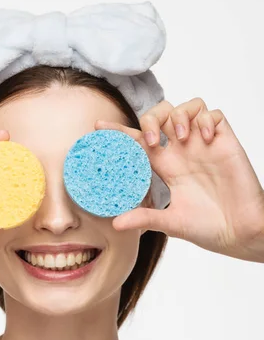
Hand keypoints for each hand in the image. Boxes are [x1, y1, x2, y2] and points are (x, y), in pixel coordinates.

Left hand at [95, 98, 263, 261]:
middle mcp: (183, 151)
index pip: (138, 140)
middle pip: (161, 115)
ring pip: (187, 107)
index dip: (119, 132)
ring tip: (180, 137)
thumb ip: (145, 218)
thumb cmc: (208, 228)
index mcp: (167, 166)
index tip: (99, 126)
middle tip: (154, 141)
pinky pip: (214, 114)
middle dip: (152, 118)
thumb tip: (116, 224)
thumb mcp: (171, 222)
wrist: (240, 232)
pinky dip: (206, 119)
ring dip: (179, 115)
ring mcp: (203, 144)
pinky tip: (205, 138)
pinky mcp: (225, 142)